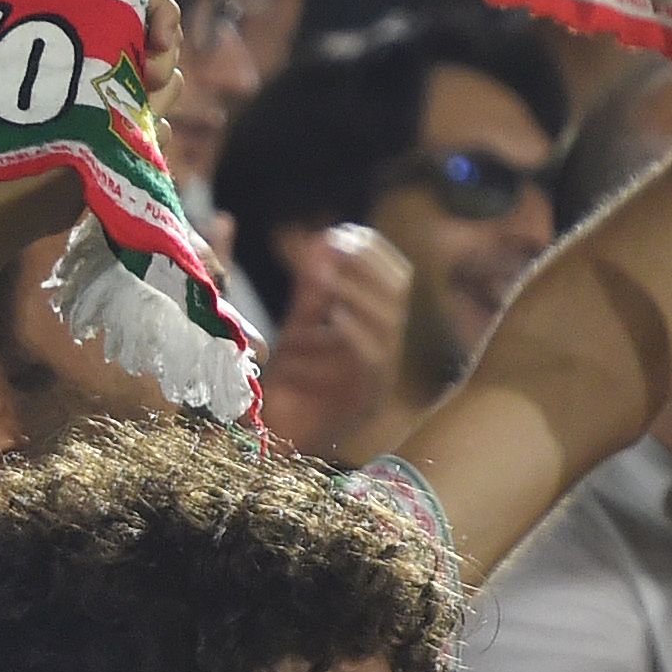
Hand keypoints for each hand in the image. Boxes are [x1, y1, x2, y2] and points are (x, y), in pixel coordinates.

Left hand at [256, 223, 405, 453]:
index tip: (342, 232)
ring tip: (326, 274)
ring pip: (389, 320)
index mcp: (374, 328)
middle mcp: (384, 347)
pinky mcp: (365, 397)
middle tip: (334, 246)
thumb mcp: (299, 325)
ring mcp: (378, 373)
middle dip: (367, 262)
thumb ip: (311, 289)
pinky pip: (371, 358)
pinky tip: (332, 317)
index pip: (396, 276)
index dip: (373, 250)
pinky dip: (354, 331)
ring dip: (357, 289)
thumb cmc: (287, 384)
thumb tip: (321, 238)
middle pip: (399, 291)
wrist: (273, 439)